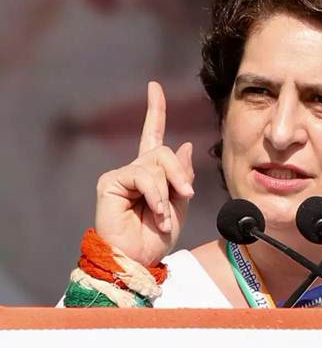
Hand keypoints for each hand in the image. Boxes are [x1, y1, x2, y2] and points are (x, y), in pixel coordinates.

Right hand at [94, 81, 194, 265]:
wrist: (139, 260)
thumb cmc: (156, 238)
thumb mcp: (179, 205)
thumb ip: (182, 176)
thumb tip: (186, 145)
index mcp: (152, 174)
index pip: (153, 135)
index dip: (155, 111)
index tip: (153, 87)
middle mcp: (135, 170)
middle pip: (164, 151)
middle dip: (180, 173)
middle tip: (185, 195)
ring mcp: (121, 175)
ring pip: (156, 163)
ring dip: (167, 190)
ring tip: (163, 214)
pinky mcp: (110, 182)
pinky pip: (143, 176)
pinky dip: (155, 195)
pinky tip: (155, 212)